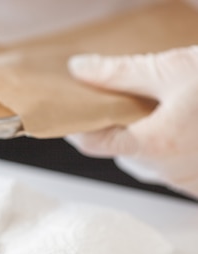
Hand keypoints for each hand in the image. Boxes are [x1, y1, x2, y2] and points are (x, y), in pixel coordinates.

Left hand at [66, 46, 197, 198]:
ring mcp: (191, 180)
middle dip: (121, 125)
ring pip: (154, 158)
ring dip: (152, 135)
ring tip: (167, 105)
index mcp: (154, 144)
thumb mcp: (174, 69)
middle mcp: (170, 171)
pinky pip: (180, 166)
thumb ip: (120, 73)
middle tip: (126, 97)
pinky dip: (178, 145)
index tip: (72, 113)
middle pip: (125, 149)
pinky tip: (191, 122)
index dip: (78, 125)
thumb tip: (80, 69)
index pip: (94, 142)